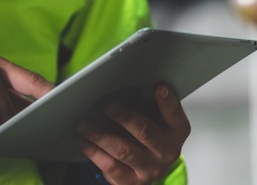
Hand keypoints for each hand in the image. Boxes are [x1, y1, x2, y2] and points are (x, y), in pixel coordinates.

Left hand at [75, 84, 190, 184]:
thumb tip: (122, 82)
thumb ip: (146, 100)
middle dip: (124, 116)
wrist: (147, 164)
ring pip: (122, 150)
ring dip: (99, 135)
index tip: (159, 87)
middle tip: (106, 105)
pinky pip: (110, 166)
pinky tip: (81, 139)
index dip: (168, 101)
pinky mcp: (131, 181)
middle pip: (145, 131)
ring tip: (82, 123)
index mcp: (175, 130)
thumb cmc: (147, 130)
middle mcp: (166, 151)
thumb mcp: (154, 115)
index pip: (174, 114)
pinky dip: (92, 151)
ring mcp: (149, 169)